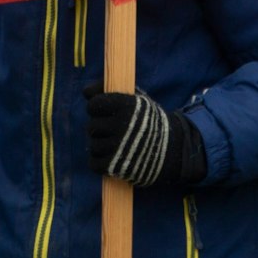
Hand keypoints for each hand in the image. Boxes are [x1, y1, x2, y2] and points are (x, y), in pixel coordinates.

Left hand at [83, 85, 204, 187]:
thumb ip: (111, 91)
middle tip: (113, 131)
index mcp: (126, 105)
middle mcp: (121, 125)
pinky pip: (93, 163)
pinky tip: (111, 158)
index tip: (105, 112)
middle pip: (91, 126)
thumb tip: (86, 92)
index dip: (97, 108)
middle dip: (100, 128)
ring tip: (116, 145)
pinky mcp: (115, 167)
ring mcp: (118, 147)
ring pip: (92, 145)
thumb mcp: (137, 99)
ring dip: (101, 146)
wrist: (171, 151)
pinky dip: (100, 162)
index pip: (93, 104)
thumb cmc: (148, 121)